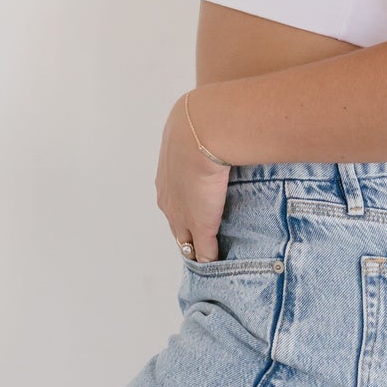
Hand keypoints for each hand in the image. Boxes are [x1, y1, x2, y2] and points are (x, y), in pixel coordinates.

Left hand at [156, 92, 229, 262]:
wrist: (202, 130)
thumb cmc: (202, 123)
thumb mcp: (195, 130)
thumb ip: (203, 137)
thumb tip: (215, 126)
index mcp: (165, 181)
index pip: (173, 206)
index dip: (185, 213)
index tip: (196, 217)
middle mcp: (169, 201)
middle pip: (177, 228)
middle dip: (189, 234)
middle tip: (203, 242)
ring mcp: (184, 215)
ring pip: (187, 241)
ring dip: (199, 247)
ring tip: (211, 255)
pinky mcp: (202, 226)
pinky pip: (205, 252)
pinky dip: (212, 259)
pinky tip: (221, 264)